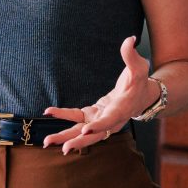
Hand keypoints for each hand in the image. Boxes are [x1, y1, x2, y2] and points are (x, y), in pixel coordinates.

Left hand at [43, 36, 152, 153]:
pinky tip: (49, 114)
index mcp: (122, 109)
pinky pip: (77, 120)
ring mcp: (101, 120)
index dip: (100, 125)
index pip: (111, 120)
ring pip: (82, 131)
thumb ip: (131, 55)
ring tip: (47, 142)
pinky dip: (64, 119)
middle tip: (64, 148)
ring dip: (65, 137)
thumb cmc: (139, 81)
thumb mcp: (139, 67)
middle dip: (79, 141)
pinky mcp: (93, 116)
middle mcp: (111, 119)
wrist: (141, 97)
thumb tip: (129, 39)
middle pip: (95, 135)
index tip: (87, 129)